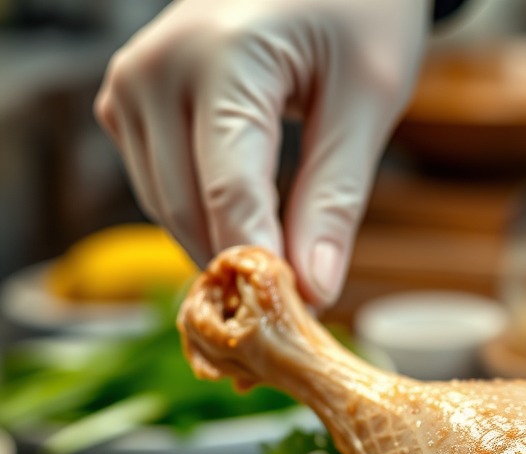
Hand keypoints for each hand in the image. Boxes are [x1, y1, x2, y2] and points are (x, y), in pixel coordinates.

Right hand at [95, 0, 428, 307]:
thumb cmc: (356, 12)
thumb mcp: (367, 101)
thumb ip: (335, 199)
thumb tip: (314, 291)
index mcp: (219, 58)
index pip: (229, 194)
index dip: (264, 270)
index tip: (302, 323)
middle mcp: (153, 70)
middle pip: (190, 212)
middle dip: (245, 273)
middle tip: (302, 320)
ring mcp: (130, 87)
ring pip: (169, 212)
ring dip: (223, 254)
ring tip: (285, 287)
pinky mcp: (130, 106)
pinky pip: (164, 192)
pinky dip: (207, 225)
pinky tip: (255, 244)